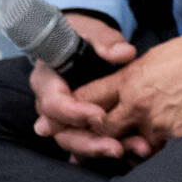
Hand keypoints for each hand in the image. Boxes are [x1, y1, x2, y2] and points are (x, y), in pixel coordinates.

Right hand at [29, 12, 142, 162]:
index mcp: (46, 80)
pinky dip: (110, 145)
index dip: (74, 113)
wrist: (82, 39)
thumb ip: (106, 40)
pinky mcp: (81, 122)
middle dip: (88, 143)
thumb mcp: (92, 30)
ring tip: (134, 150)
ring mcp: (65, 116)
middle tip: (116, 148)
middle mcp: (51, 103)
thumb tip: (123, 53)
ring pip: (76, 140)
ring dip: (102, 148)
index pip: (53, 104)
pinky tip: (134, 149)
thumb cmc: (83, 34)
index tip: (99, 116)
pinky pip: (91, 139)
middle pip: (61, 132)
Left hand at [78, 29, 181, 150]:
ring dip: (133, 148)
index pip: (87, 100)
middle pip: (103, 131)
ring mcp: (161, 123)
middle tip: (96, 142)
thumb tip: (112, 95)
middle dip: (99, 137)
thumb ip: (128, 79)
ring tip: (136, 148)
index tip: (72, 120)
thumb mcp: (152, 57)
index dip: (74, 113)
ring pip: (133, 148)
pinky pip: (162, 153)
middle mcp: (139, 105)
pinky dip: (160, 152)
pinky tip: (162, 147)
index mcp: (129, 81)